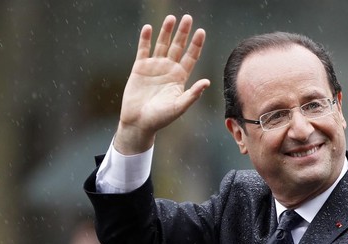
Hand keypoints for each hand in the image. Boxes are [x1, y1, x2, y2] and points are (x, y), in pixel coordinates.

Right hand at [114, 14, 210, 153]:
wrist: (139, 122)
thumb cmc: (161, 118)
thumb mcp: (179, 106)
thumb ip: (193, 94)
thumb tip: (207, 82)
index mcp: (180, 78)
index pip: (191, 57)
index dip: (196, 44)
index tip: (201, 31)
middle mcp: (169, 69)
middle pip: (178, 47)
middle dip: (183, 33)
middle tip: (188, 17)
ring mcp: (154, 67)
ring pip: (162, 44)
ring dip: (166, 32)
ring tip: (171, 18)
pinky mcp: (140, 68)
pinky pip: (143, 50)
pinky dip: (145, 39)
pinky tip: (148, 28)